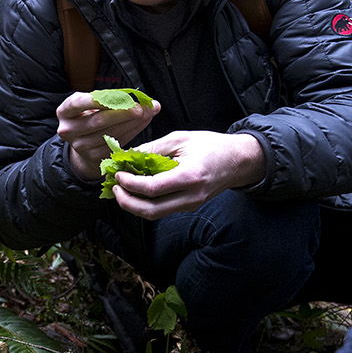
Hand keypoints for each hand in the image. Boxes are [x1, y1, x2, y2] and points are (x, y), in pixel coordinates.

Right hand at [56, 92, 161, 182]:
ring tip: (148, 112)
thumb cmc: (89, 116)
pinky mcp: (94, 157)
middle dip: (125, 112)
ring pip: (111, 133)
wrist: (82, 144)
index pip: (80, 103)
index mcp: (65, 112)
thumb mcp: (90, 105)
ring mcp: (81, 146)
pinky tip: (143, 122)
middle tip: (143, 106)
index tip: (124, 96)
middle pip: (100, 120)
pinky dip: (133, 131)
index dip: (102, 99)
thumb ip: (109, 98)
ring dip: (133, 122)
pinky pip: (117, 143)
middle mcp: (69, 130)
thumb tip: (141, 97)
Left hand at [111, 131, 264, 219]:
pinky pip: (163, 209)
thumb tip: (126, 156)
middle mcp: (191, 196)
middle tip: (114, 188)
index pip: (153, 188)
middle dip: (126, 202)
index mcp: (190, 176)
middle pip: (151, 211)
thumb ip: (152, 149)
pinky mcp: (189, 206)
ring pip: (155, 214)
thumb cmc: (210, 145)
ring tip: (121, 189)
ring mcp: (190, 204)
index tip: (118, 174)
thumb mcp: (180, 139)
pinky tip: (137, 190)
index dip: (130, 184)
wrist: (237, 161)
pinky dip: (146, 202)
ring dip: (134, 205)